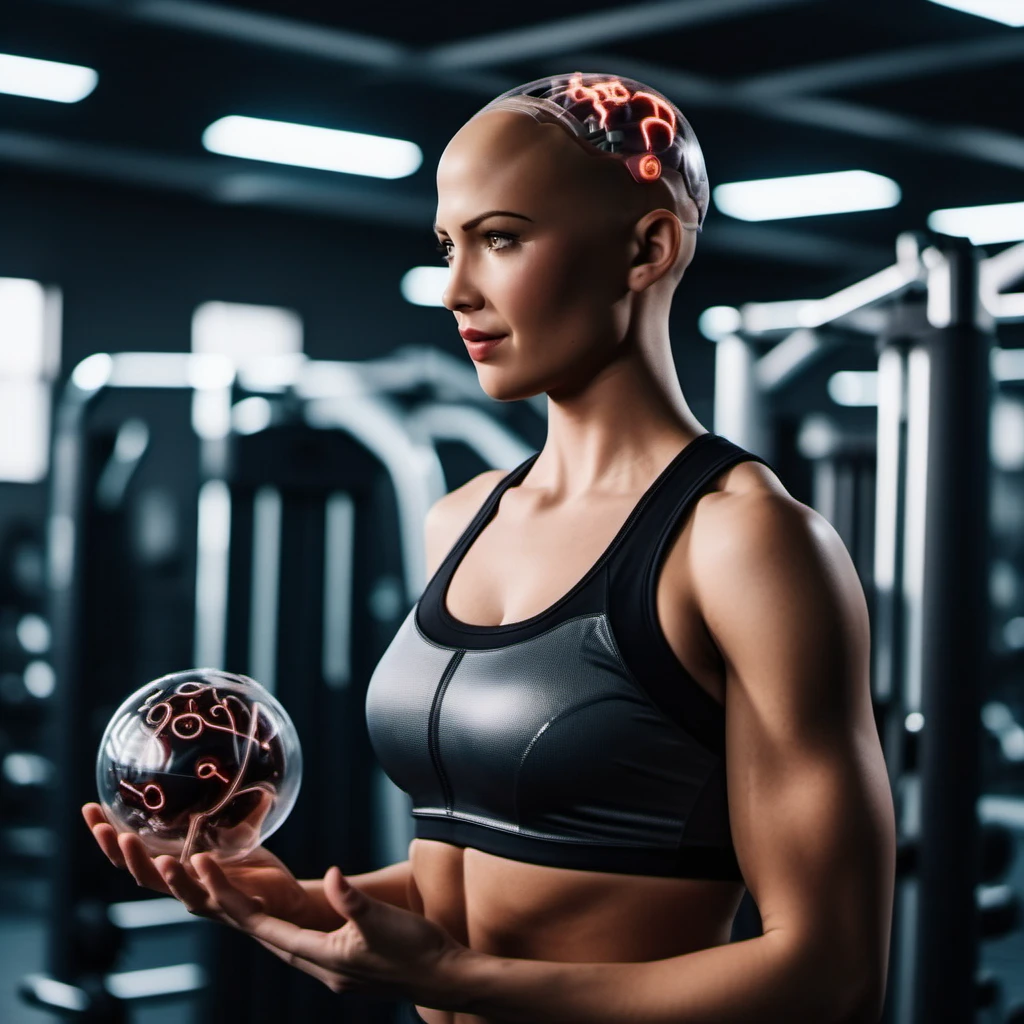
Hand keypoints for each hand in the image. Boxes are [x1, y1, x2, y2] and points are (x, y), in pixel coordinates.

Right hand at [80, 802, 335, 929]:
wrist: (284, 902)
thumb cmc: (251, 869)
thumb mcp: (231, 833)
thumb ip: (219, 810)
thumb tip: (217, 765)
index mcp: (177, 870)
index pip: (134, 855)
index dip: (108, 837)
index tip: (90, 809)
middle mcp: (186, 889)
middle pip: (145, 877)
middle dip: (125, 855)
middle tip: (110, 832)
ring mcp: (211, 901)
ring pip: (181, 892)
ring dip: (166, 874)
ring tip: (157, 856)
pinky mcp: (240, 907)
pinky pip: (223, 893)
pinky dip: (212, 877)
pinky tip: (202, 859)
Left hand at [192, 854, 469, 1006]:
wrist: (445, 978)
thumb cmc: (417, 950)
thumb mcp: (384, 920)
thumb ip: (353, 900)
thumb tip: (332, 876)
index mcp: (323, 956)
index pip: (265, 928)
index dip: (233, 901)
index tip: (207, 875)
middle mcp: (320, 967)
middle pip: (265, 938)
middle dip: (233, 911)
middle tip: (205, 882)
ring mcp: (332, 970)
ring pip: (281, 944)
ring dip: (256, 922)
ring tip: (233, 901)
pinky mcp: (345, 967)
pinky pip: (301, 946)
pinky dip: (284, 930)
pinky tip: (288, 922)